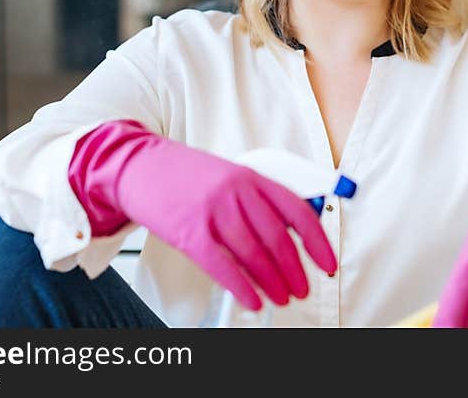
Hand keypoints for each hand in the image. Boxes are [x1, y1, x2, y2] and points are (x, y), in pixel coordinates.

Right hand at [71, 120, 336, 310]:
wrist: (141, 167)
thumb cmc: (186, 175)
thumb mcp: (229, 176)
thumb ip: (257, 201)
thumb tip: (287, 237)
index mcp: (252, 177)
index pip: (297, 211)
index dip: (317, 241)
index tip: (327, 262)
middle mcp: (237, 193)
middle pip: (278, 239)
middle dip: (294, 270)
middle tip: (302, 288)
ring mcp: (214, 212)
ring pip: (254, 256)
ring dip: (272, 283)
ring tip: (282, 298)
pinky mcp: (191, 233)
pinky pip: (223, 267)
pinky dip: (242, 288)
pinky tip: (252, 300)